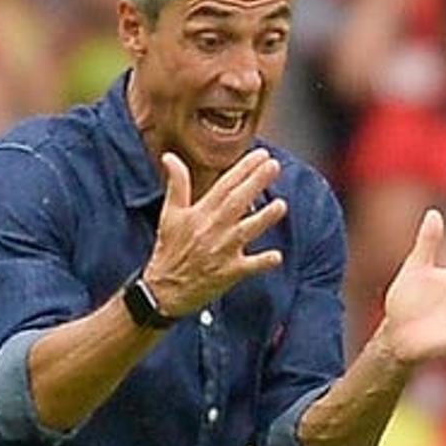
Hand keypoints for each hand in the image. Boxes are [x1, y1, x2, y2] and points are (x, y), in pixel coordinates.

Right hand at [143, 150, 288, 318]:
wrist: (164, 289)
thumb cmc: (169, 250)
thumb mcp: (169, 214)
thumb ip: (176, 184)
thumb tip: (169, 157)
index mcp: (200, 213)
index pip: (224, 185)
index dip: (243, 169)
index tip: (261, 155)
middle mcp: (213, 229)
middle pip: (237, 201)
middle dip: (256, 182)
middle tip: (274, 166)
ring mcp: (222, 251)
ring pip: (247, 230)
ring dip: (264, 218)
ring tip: (281, 204)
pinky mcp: (229, 272)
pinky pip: (251, 266)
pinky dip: (263, 262)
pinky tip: (276, 256)